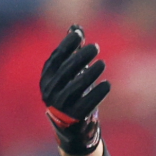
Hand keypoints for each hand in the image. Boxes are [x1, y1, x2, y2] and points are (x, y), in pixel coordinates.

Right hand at [40, 25, 110, 155]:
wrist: (72, 129)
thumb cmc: (73, 94)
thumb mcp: (71, 73)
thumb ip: (72, 51)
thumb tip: (76, 26)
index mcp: (47, 78)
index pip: (56, 58)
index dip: (67, 45)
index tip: (79, 34)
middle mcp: (50, 91)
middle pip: (66, 70)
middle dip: (80, 57)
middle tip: (96, 47)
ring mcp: (61, 106)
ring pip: (75, 86)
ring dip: (90, 73)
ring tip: (102, 64)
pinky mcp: (74, 118)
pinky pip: (87, 104)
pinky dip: (98, 93)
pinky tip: (108, 84)